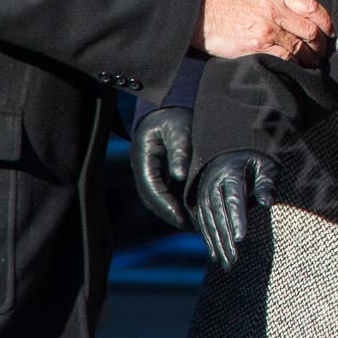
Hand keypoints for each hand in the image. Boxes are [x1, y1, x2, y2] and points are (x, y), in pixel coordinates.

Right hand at [131, 107, 193, 229]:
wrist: (169, 108)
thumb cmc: (174, 116)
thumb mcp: (178, 128)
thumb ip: (179, 149)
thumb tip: (180, 175)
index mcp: (143, 159)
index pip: (152, 188)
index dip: (166, 205)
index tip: (181, 217)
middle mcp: (143, 170)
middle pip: (153, 200)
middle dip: (171, 216)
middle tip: (191, 228)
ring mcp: (150, 174)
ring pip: (159, 201)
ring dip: (174, 214)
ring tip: (194, 226)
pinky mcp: (159, 176)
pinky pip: (166, 195)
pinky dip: (177, 206)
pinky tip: (194, 214)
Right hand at [194, 0, 333, 63]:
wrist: (196, 11)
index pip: (311, 6)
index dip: (325, 20)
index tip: (328, 30)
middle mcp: (275, 11)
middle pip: (310, 29)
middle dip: (320, 43)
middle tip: (321, 51)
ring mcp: (267, 29)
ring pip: (300, 46)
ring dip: (309, 58)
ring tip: (311, 63)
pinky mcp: (257, 47)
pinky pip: (284, 58)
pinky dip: (293, 64)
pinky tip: (295, 67)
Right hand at [194, 150, 277, 270]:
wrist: (232, 153)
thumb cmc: (257, 162)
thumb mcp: (267, 167)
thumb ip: (267, 183)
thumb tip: (267, 202)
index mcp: (231, 172)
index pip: (233, 198)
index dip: (237, 218)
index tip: (241, 238)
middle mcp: (213, 184)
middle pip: (219, 214)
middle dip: (226, 238)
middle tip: (234, 260)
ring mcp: (204, 193)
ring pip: (209, 222)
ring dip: (217, 244)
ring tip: (227, 264)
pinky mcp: (200, 202)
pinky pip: (203, 223)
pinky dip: (209, 240)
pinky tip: (216, 255)